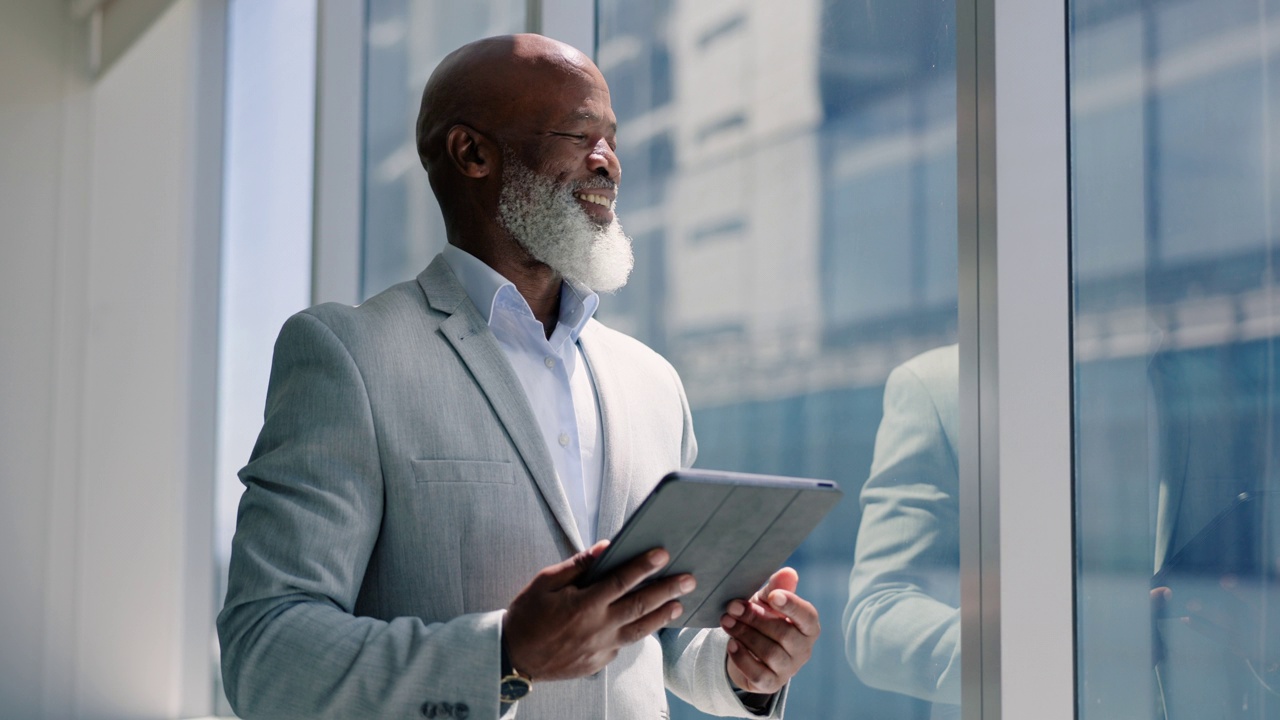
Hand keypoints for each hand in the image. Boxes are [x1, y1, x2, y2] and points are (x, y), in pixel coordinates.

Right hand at [504, 541, 695, 680]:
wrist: (512, 657)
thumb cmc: (527, 615)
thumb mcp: (544, 583)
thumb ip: (577, 566)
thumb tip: (604, 548)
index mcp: (583, 604)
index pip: (621, 580)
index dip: (643, 565)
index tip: (663, 553)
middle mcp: (597, 627)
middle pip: (640, 606)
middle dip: (667, 590)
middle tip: (688, 579)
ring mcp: (600, 648)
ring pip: (640, 630)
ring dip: (662, 616)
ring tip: (679, 604)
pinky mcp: (599, 662)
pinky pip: (624, 644)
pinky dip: (640, 632)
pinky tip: (650, 623)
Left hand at [721, 567, 818, 695]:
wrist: (747, 649)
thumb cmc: (763, 618)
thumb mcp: (767, 601)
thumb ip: (777, 587)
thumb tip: (789, 572)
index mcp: (808, 626)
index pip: (807, 616)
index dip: (792, 606)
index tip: (772, 596)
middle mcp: (803, 649)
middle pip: (783, 634)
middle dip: (755, 618)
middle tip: (733, 607)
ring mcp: (789, 668)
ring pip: (770, 653)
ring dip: (745, 634)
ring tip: (726, 621)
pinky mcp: (771, 683)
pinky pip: (758, 673)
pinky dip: (742, 658)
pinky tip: (731, 644)